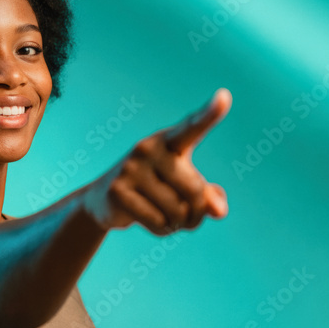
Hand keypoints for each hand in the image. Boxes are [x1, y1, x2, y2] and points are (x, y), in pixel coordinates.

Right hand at [82, 88, 231, 234]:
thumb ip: (208, 197)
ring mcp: (131, 168)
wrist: (103, 200)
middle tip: (189, 217)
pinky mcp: (118, 191)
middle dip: (196, 212)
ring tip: (167, 217)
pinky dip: (162, 230)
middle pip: (195, 191)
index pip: (192, 127)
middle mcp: (148, 148)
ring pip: (177, 211)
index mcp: (169, 141)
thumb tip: (219, 210)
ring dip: (178, 224)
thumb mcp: (184, 190)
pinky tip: (151, 221)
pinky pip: (158, 223)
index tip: (224, 97)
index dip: (209, 114)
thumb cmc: (156, 190)